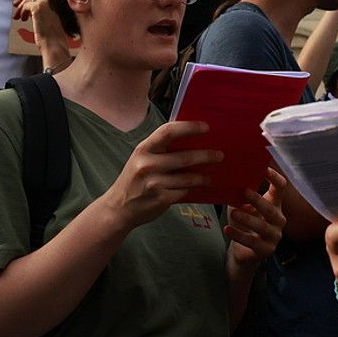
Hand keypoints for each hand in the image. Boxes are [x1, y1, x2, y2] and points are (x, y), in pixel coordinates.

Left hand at [14, 0, 67, 43]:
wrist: (55, 44)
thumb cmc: (54, 35)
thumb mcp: (49, 16)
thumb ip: (42, 8)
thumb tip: (28, 5)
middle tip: (15, 3)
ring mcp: (46, 1)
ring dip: (21, 7)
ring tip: (17, 15)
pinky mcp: (38, 7)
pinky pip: (25, 6)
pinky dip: (22, 12)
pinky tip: (21, 19)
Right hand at [98, 121, 220, 231]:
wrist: (118, 208)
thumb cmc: (134, 180)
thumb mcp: (141, 159)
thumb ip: (160, 150)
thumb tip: (191, 140)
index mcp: (143, 149)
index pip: (168, 131)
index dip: (189, 127)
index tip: (206, 127)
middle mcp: (147, 165)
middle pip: (184, 157)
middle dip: (205, 156)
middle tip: (219, 155)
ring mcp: (154, 183)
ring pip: (188, 178)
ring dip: (202, 177)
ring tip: (209, 176)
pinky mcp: (161, 199)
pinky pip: (183, 191)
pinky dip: (191, 189)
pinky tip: (197, 188)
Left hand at [225, 168, 286, 265]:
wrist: (244, 250)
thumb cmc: (243, 222)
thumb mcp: (241, 206)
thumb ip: (240, 195)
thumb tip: (228, 180)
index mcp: (275, 204)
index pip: (280, 188)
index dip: (275, 178)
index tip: (265, 169)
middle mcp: (278, 219)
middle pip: (271, 209)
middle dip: (258, 200)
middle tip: (245, 191)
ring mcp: (274, 236)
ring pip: (262, 227)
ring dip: (247, 218)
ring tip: (234, 213)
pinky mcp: (266, 250)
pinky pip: (252, 242)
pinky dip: (238, 235)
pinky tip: (227, 229)